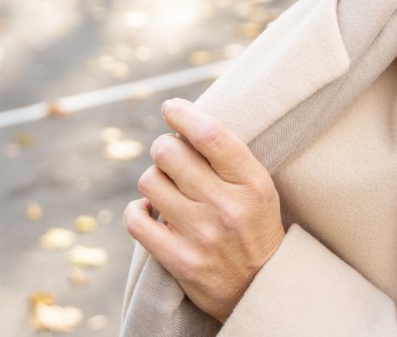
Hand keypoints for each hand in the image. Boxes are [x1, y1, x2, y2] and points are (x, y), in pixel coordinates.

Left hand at [124, 98, 285, 321]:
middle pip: (169, 153)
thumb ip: (227, 156)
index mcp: (252, 183)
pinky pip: (135, 219)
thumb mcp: (257, 187)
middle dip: (164, 147)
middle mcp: (227, 207)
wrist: (260, 289)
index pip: (210, 134)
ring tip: (166, 188)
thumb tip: (181, 120)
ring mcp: (201, 235)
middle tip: (170, 155)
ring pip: (149, 180)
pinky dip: (136, 210)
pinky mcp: (179, 260)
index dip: (183, 114)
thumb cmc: (254, 226)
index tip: (171, 107)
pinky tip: (150, 211)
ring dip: (153, 178)